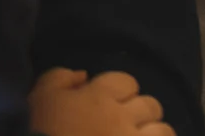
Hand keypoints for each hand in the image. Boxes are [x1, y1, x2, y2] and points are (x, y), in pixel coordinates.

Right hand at [29, 68, 172, 135]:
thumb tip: (84, 75)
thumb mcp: (40, 96)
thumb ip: (60, 77)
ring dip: (154, 133)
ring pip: (163, 130)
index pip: (127, 81)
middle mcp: (123, 116)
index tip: (108, 100)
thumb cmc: (41, 128)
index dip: (119, 89)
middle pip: (150, 105)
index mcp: (99, 95)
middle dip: (139, 110)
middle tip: (125, 121)